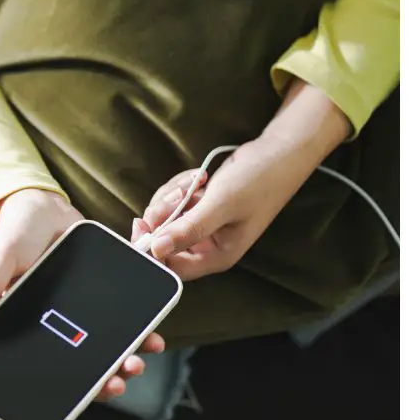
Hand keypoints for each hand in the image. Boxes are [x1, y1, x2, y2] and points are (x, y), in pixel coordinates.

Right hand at [0, 188, 165, 400]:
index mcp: (40, 326)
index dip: (86, 384)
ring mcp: (91, 306)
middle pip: (96, 358)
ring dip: (137, 347)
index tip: (106, 390)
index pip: (64, 364)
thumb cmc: (15, 235)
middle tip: (129, 373)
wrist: (42, 205)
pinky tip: (157, 322)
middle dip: (116, 371)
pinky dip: (147, 314)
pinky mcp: (109, 287)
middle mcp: (68, 323)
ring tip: (149, 348)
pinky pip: (132, 306)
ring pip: (118, 337)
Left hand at [133, 80, 350, 279]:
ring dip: (174, 195)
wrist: (277, 153)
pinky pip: (174, 202)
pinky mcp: (200, 209)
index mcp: (217, 257)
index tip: (142, 222)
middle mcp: (208, 246)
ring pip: (165, 217)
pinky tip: (201, 178)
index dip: (151, 249)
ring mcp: (203, 227)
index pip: (171, 267)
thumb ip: (189, 229)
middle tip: (184, 192)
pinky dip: (181, 187)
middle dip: (166, 212)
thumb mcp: (222, 204)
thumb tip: (156, 249)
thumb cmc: (257, 181)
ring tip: (197, 181)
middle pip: (163, 240)